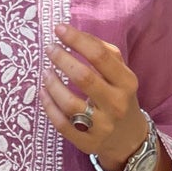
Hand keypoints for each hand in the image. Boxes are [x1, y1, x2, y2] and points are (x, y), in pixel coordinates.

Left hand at [42, 24, 146, 165]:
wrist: (128, 139)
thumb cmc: (119, 97)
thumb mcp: (121, 75)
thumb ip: (104, 53)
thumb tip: (74, 34)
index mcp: (126, 82)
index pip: (100, 56)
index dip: (77, 40)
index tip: (59, 29)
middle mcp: (116, 104)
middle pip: (84, 77)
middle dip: (62, 59)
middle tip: (50, 49)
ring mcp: (101, 126)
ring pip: (70, 103)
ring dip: (52, 84)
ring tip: (45, 72)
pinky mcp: (86, 142)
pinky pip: (61, 123)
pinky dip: (48, 106)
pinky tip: (43, 92)